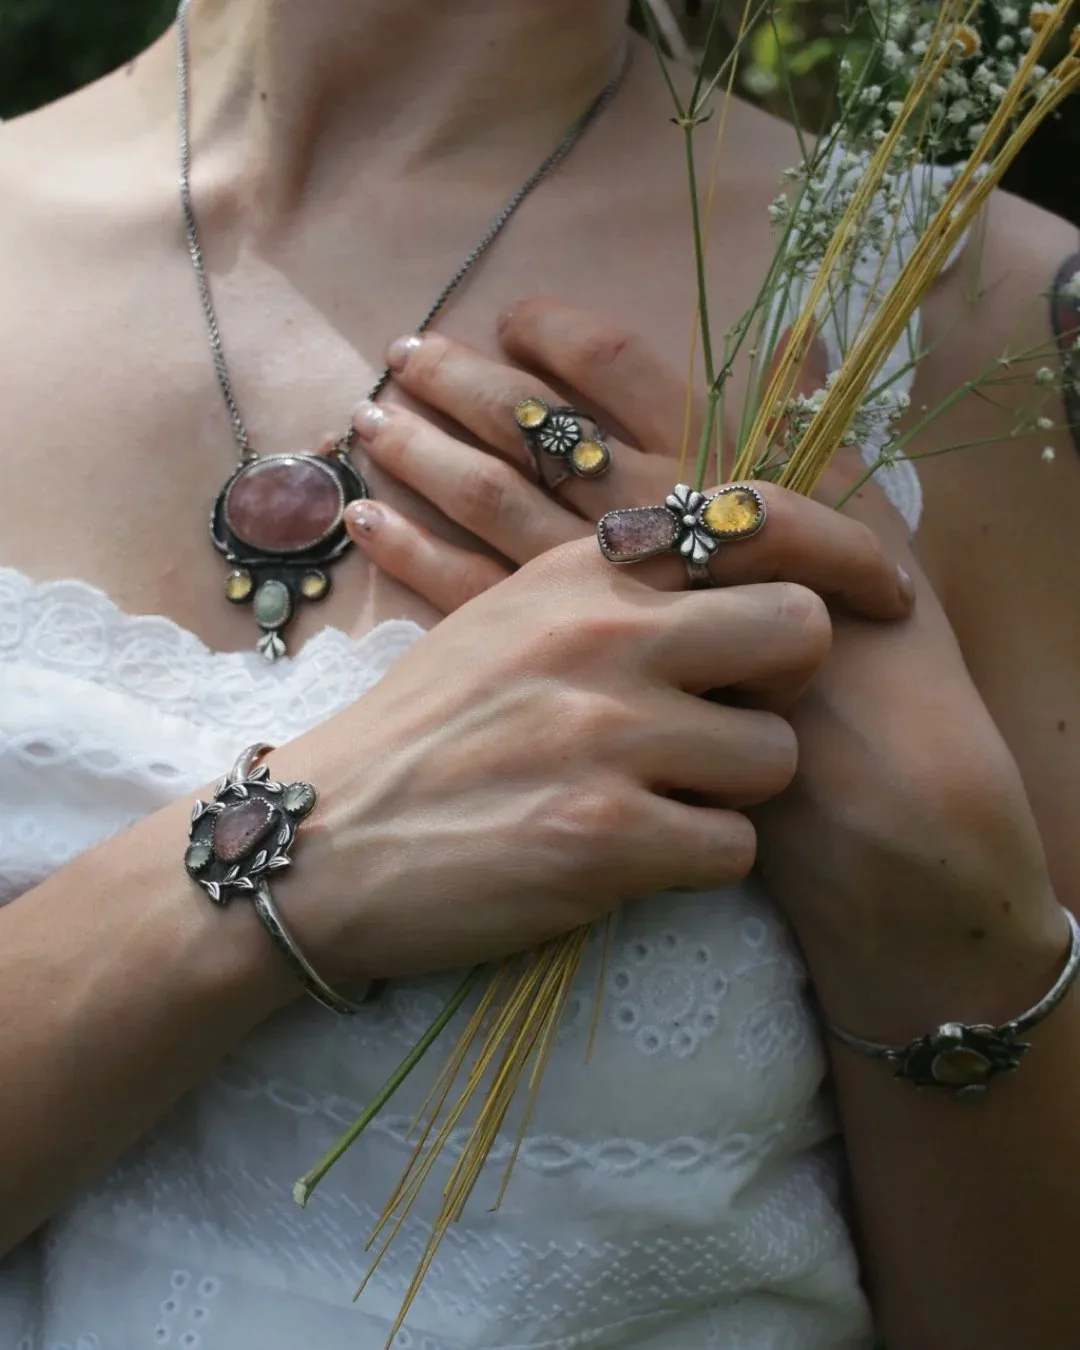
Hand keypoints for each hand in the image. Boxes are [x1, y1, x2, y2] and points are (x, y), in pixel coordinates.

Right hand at [340, 300, 1065, 1025]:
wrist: (323, 838)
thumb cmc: (424, 730)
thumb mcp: (505, 618)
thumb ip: (607, 585)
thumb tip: (717, 555)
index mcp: (582, 567)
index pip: (755, 521)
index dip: (842, 554)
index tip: (883, 594)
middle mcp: (605, 633)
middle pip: (798, 632)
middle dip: (785, 684)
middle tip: (733, 717)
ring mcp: (608, 733)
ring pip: (774, 756)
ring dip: (733, 788)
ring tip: (660, 799)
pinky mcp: (607, 836)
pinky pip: (734, 847)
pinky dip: (698, 857)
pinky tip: (633, 855)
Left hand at [344, 300, 912, 616]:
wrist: (864, 791)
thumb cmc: (882, 664)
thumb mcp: (867, 530)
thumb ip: (814, 438)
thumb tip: (795, 349)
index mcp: (708, 461)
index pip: (617, 366)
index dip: (556, 333)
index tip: (512, 317)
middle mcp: (633, 511)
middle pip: (528, 425)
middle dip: (460, 382)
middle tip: (404, 350)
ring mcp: (582, 590)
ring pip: (481, 496)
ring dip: (419, 449)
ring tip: (371, 418)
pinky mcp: (552, 664)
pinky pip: (457, 589)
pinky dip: (407, 547)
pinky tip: (368, 517)